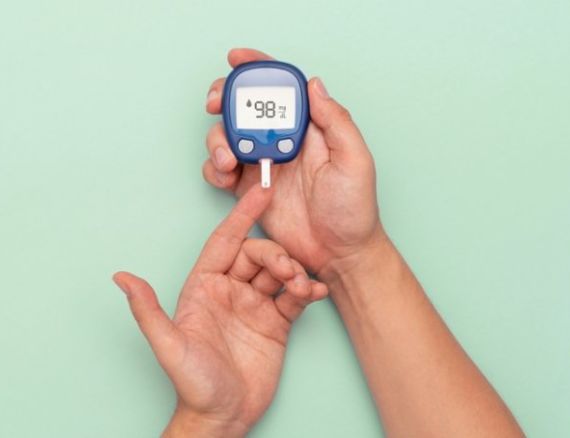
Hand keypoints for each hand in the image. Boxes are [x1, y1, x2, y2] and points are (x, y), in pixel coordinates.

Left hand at [113, 185, 327, 437]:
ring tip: (300, 286)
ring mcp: (255, 305)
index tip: (262, 193)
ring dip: (293, 272)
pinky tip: (314, 292)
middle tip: (286, 271)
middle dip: (275, 255)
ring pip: (279, 272)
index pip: (226, 241)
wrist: (223, 417)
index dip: (243, 216)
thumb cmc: (193, 384)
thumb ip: (147, 310)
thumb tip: (121, 277)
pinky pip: (294, 297)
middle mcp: (230, 290)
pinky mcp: (276, 322)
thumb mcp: (168, 346)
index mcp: (204, 286)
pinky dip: (306, 290)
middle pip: (257, 255)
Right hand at [203, 48, 383, 275]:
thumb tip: (313, 85)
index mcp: (308, 128)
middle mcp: (283, 141)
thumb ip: (335, 120)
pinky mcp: (248, 190)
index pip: (281, 89)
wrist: (339, 253)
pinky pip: (221, 172)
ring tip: (228, 159)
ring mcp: (263, 165)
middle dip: (225, 99)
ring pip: (228, 137)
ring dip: (218, 140)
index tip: (237, 59)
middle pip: (245, 108)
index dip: (258, 70)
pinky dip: (215, 170)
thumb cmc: (354, 209)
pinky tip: (225, 178)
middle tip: (215, 103)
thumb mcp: (354, 160)